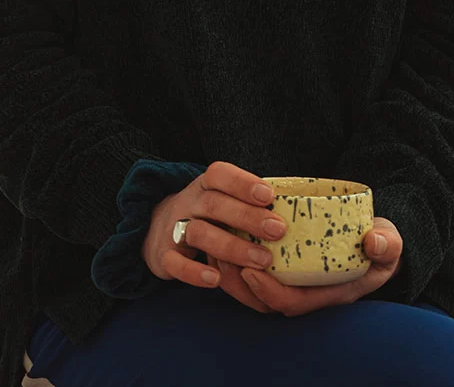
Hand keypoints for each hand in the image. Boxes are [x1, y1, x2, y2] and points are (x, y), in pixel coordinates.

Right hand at [142, 161, 291, 311]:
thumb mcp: (221, 199)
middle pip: (215, 204)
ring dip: (232, 246)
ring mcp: (174, 228)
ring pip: (199, 233)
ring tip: (263, 260)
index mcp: (205, 185)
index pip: (219, 174)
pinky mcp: (164, 255)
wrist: (157, 228)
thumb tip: (295, 207)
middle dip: (248, 217)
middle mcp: (189, 202)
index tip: (269, 196)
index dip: (243, 183)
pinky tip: (216, 279)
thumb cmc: (207, 215)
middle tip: (278, 230)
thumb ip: (247, 203)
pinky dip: (194, 272)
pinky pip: (175, 263)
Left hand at [215, 218, 403, 317]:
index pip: (293, 302)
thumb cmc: (380, 244)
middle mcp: (309, 293)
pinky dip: (236, 262)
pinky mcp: (286, 269)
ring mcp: (296, 282)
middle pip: (265, 302)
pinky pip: (254, 274)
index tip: (250, 271)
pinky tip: (223, 240)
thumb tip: (374, 242)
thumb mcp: (389, 243)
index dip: (269, 291)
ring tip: (214, 248)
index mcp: (330, 292)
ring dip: (231, 275)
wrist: (377, 242)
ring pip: (255, 292)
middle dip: (240, 285)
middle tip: (221, 258)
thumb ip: (386, 244)